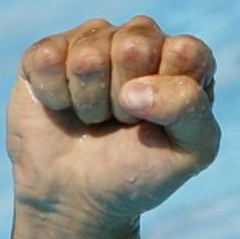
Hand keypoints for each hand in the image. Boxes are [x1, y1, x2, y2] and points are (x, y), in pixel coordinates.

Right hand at [7, 16, 219, 228]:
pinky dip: (55, 97)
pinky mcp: (47, 51)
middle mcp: (140, 42)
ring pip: (89, 56)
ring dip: (91, 104)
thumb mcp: (192, 151)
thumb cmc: (141, 172)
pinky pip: (48, 60)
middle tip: (124, 122)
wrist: (79, 197)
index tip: (161, 124)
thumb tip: (135, 89)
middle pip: (134, 46)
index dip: (169, 95)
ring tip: (94, 119)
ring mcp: (92, 41)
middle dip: (127, 101)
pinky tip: (63, 108)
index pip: (186, 51)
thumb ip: (191, 109)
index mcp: (185, 62)